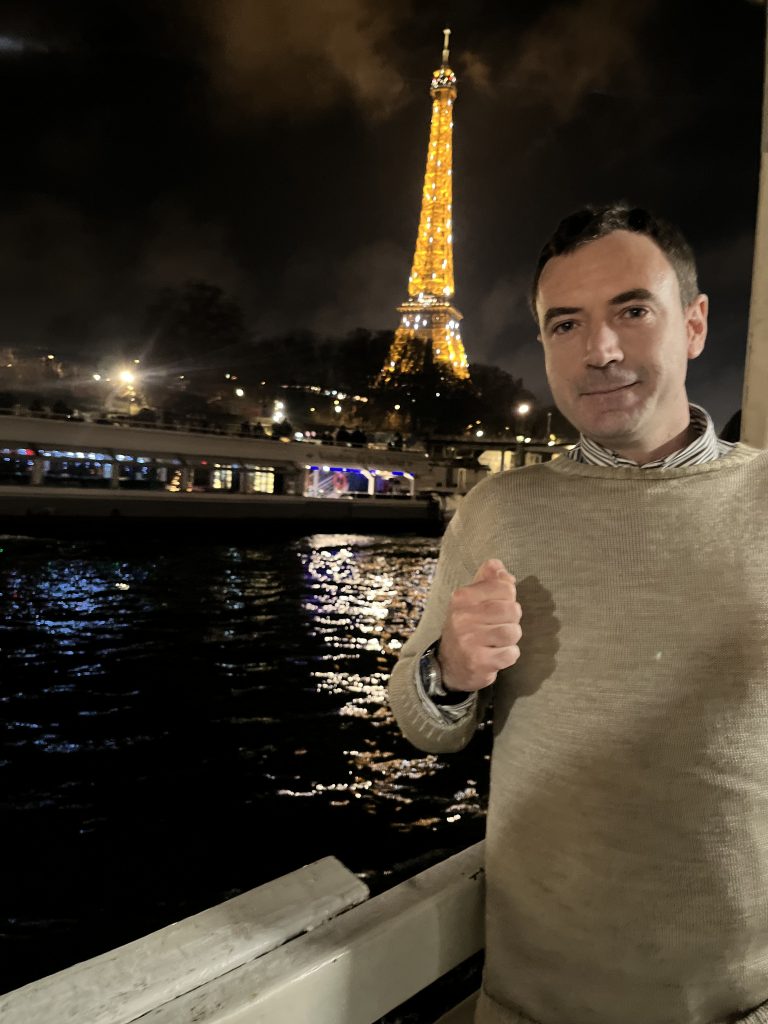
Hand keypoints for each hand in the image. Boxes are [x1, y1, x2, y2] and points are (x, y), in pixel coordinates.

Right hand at [438, 558, 521, 691]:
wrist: (448, 665)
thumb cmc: (466, 627)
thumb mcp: (470, 600)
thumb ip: (487, 580)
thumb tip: (500, 567)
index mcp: (462, 597)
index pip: (505, 587)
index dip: (508, 598)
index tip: (498, 607)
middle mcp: (463, 617)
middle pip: (512, 609)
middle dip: (511, 620)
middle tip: (498, 626)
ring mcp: (469, 640)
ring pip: (513, 632)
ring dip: (510, 639)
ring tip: (496, 641)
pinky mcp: (478, 662)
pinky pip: (510, 654)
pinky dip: (508, 655)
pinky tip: (496, 655)